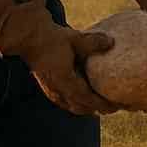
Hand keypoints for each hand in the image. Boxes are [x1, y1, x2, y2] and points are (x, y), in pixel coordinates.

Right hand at [0, 0, 119, 115]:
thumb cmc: (52, 38)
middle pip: (81, 108)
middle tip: (114, 107)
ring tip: (101, 105)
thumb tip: (112, 42)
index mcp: (65, 81)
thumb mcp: (75, 39)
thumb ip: (94, 42)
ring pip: (72, 107)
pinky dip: (77, 104)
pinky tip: (84, 99)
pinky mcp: (48, 87)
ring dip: (87, 108)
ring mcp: (51, 90)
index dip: (102, 104)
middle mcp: (57, 90)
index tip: (117, 106)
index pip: (88, 99)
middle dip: (97, 109)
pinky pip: (65, 102)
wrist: (29, 38)